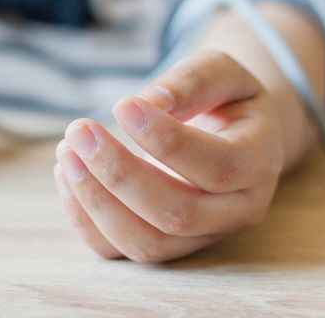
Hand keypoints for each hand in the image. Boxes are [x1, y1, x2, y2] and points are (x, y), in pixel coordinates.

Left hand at [53, 50, 284, 262]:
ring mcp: (201, 236)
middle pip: (178, 214)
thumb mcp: (221, 72)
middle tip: (78, 131)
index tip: (121, 105)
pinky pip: (120, 251)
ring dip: (97, 201)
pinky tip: (66, 177)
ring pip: (148, 243)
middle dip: (120, 175)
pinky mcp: (165, 244)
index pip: (217, 167)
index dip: (166, 140)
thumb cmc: (223, 98)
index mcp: (258, 162)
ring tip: (66, 154)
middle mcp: (236, 211)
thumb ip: (191, 82)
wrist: (230, 133)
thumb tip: (146, 104)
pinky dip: (85, 220)